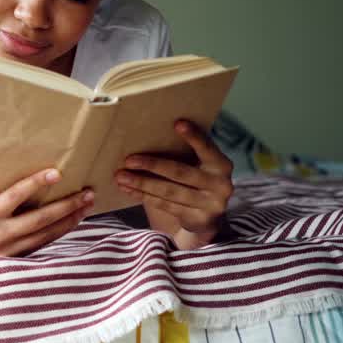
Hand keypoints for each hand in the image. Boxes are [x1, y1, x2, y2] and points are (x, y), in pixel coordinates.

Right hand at [0, 168, 92, 255]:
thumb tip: (20, 177)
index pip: (15, 196)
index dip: (36, 183)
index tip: (56, 173)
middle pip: (40, 220)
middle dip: (67, 206)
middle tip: (87, 193)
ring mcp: (6, 253)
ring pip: (45, 235)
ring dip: (68, 221)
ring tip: (85, 207)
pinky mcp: (11, 263)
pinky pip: (40, 246)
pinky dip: (57, 234)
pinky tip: (69, 224)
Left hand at [115, 120, 233, 249]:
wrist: (207, 217)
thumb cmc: (194, 179)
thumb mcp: (197, 164)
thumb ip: (184, 152)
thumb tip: (149, 134)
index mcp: (221, 164)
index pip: (207, 148)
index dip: (194, 137)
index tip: (177, 123)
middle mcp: (221, 184)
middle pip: (181, 172)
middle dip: (152, 165)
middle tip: (128, 160)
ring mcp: (211, 204)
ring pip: (170, 191)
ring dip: (142, 183)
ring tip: (121, 176)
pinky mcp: (197, 219)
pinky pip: (165, 205)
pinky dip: (144, 196)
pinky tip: (128, 189)